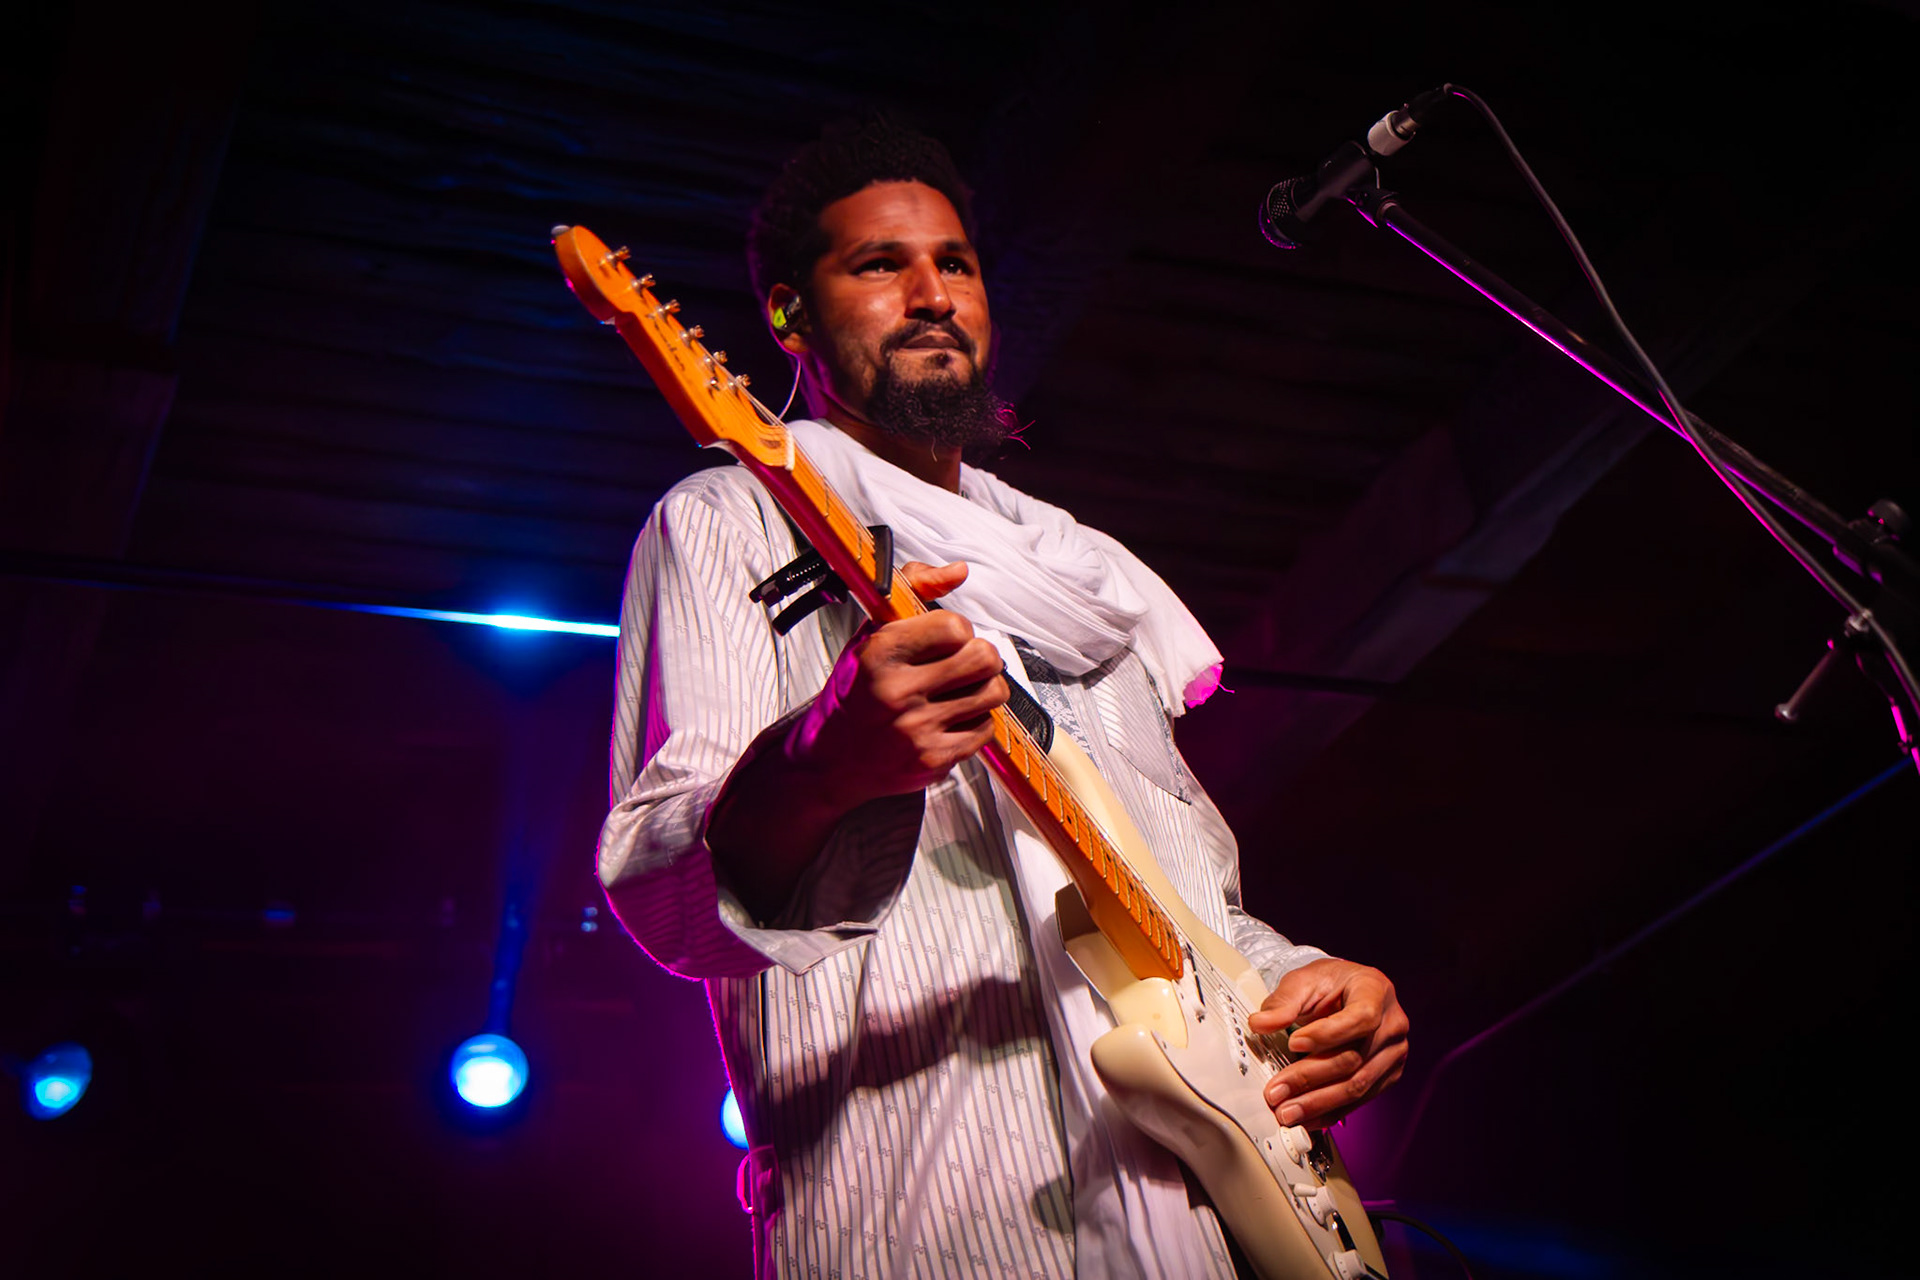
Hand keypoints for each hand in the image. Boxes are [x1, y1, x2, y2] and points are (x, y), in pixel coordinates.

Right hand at [784, 560, 1009, 808]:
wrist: (832, 762)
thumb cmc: (855, 693)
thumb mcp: (871, 634)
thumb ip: (914, 590)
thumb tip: (957, 572)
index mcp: (879, 654)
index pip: (955, 626)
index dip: (957, 628)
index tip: (945, 638)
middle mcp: (898, 692)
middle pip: (984, 658)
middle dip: (979, 656)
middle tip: (960, 663)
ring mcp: (918, 730)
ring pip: (993, 692)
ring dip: (982, 689)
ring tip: (957, 691)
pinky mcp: (934, 759)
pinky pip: (986, 729)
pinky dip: (974, 722)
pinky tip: (950, 719)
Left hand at [1250, 957, 1407, 1129]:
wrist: (1348, 992)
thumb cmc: (1330, 984)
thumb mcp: (1304, 981)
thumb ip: (1283, 1002)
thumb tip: (1259, 1024)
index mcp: (1375, 991)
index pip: (1361, 1018)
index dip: (1328, 1034)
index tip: (1294, 1043)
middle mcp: (1392, 1024)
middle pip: (1354, 1059)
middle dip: (1310, 1078)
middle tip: (1277, 1092)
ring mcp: (1393, 1053)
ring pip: (1357, 1085)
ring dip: (1318, 1103)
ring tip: (1287, 1112)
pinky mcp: (1387, 1076)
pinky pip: (1360, 1100)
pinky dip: (1331, 1111)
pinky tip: (1307, 1118)